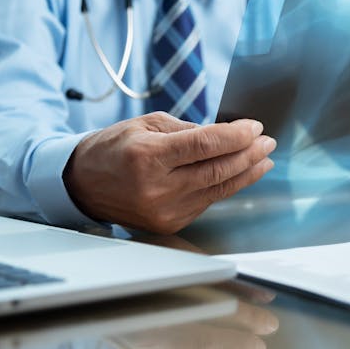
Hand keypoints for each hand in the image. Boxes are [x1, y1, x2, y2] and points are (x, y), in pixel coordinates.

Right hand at [63, 112, 275, 232]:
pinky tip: (240, 174)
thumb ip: (189, 130)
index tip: (255, 127)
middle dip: (249, 154)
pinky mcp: (169, 224)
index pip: (205, 145)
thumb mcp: (147, 125)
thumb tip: (228, 135)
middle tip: (266, 142)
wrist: (83, 183)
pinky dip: (226, 186)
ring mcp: (163, 211)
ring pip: (218, 189)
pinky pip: (207, 202)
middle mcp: (156, 188)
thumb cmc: (114, 148)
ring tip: (263, 159)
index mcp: (148, 157)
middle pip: (217, 170)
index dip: (236, 136)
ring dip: (246, 172)